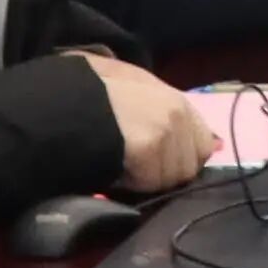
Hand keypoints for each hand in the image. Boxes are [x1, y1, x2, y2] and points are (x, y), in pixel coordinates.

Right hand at [91, 51, 214, 189]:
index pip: (204, 143)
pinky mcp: (148, 149)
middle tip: (136, 163)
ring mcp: (165, 131)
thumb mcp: (130, 86)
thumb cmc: (91, 90)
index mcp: (176, 98)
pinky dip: (131, 181)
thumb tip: (205, 141)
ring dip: (147, 178)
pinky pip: (149, 182)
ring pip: (169, 178)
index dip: (181, 157)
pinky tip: (114, 166)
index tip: (159, 161)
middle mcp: (177, 112)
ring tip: (122, 161)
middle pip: (188, 166)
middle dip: (164, 171)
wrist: (62, 99)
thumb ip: (161, 108)